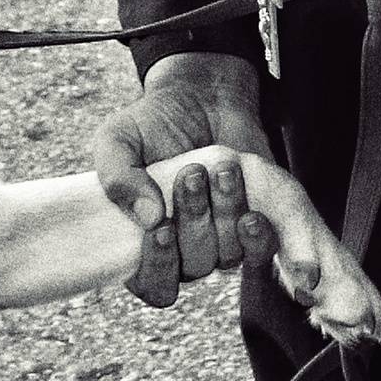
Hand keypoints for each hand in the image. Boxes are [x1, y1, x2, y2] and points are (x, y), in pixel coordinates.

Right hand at [94, 52, 278, 304]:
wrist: (200, 97)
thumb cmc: (152, 124)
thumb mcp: (117, 140)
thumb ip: (117, 176)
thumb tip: (148, 217)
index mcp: (145, 241)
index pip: (153, 284)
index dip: (159, 265)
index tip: (162, 227)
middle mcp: (185, 250)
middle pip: (195, 265)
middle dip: (194, 217)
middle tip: (193, 172)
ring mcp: (223, 241)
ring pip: (229, 253)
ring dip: (226, 211)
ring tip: (223, 169)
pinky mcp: (256, 228)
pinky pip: (264, 250)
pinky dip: (261, 236)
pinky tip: (255, 215)